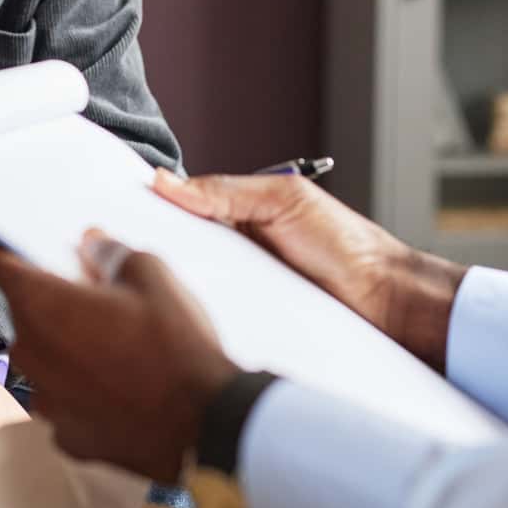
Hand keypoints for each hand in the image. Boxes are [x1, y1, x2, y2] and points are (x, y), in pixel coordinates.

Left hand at [0, 231, 241, 483]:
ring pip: (44, 357)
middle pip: (23, 310)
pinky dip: (82, 390)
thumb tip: (93, 246)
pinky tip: (120, 386)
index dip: (0, 246)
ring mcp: (45, 399)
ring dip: (67, 346)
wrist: (205, 423)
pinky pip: (64, 399)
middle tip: (98, 297)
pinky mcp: (67, 435)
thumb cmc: (176, 347)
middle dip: (53, 299)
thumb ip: (110, 253)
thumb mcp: (151, 275)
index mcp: (40, 303)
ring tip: (117, 347)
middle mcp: (30, 352)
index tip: (15, 246)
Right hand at [152, 170, 467, 370]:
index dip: (154, 212)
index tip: (119, 214)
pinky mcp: (253, 325)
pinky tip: (187, 318)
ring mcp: (245, 291)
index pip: (185, 211)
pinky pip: (219, 319)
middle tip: (122, 255)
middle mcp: (239, 253)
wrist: (389, 303)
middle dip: (158, 253)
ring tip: (148, 288)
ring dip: (180, 288)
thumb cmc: (347, 245)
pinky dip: (205, 317)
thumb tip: (167, 182)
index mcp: (242, 216)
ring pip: (197, 288)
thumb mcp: (285, 201)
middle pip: (184, 252)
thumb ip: (227, 191)